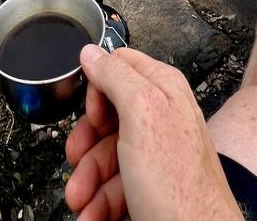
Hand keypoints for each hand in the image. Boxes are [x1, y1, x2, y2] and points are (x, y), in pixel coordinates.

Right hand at [65, 45, 242, 220]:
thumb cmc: (179, 184)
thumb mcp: (142, 114)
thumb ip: (116, 76)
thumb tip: (92, 52)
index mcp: (162, 88)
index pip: (118, 67)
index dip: (97, 89)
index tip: (93, 115)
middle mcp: (161, 116)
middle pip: (106, 117)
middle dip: (86, 145)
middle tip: (77, 162)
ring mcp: (156, 153)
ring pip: (106, 156)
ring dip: (87, 182)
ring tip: (83, 204)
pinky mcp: (151, 185)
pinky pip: (115, 185)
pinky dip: (99, 202)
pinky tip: (95, 215)